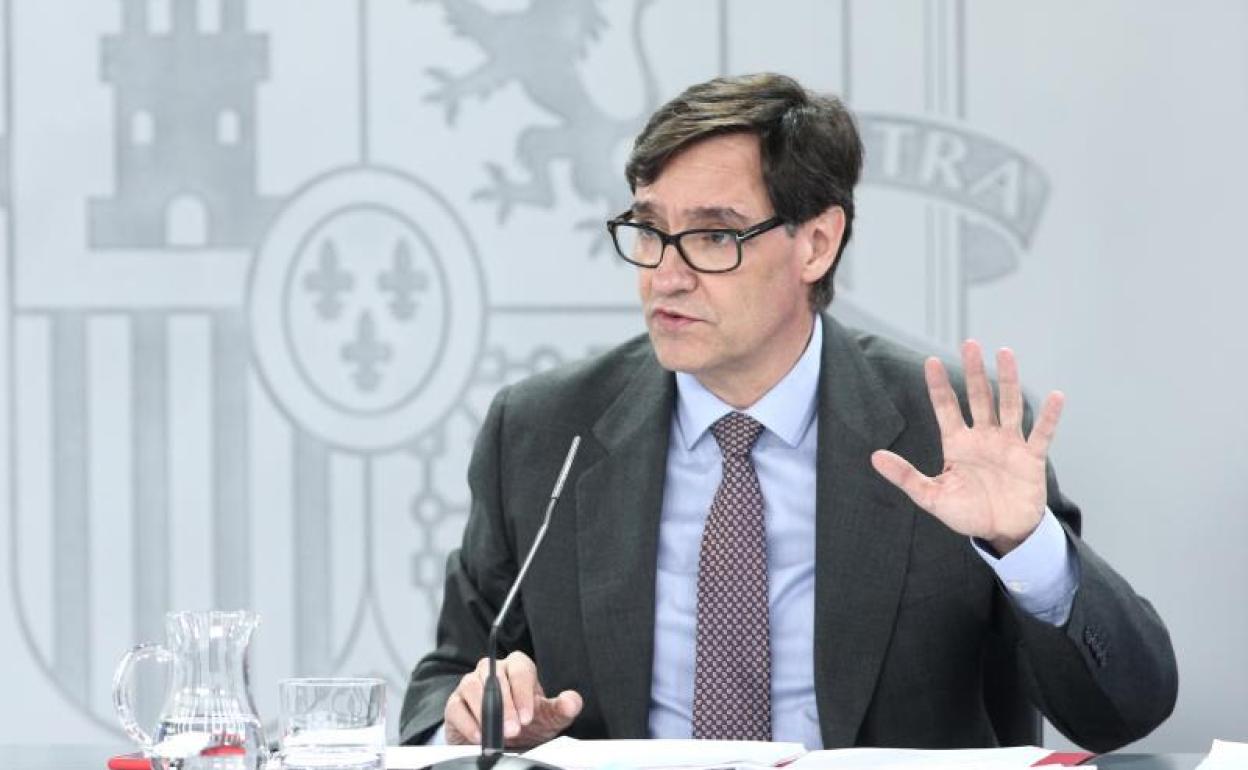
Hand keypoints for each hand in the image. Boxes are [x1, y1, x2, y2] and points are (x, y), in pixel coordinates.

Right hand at [444, 651, 582, 748]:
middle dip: (506, 706)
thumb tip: (572, 701)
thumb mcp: (548, 717)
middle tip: (514, 730)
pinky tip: (480, 736)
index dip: (524, 693)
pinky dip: (468, 723)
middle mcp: (492, 670)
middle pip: (495, 678)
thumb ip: (562, 708)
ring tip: (497, 734)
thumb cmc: (526, 721)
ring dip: (485, 713)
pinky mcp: (455, 703)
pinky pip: (457, 707)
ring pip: (473, 687)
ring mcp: (471, 683)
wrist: (502, 738)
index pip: (520, 670)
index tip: (528, 717)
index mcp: (517, 667)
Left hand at [870, 340, 1063, 555]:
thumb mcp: (931, 496)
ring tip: (1005, 353)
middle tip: (969, 344)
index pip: (946, 408)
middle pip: (978, 397)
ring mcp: (1008, 444)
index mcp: (957, 444)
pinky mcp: (1031, 458)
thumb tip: (874, 457)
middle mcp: (983, 437)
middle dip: (973, 371)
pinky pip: (1041, 434)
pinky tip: (1056, 396)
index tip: (931, 361)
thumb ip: (905, 476)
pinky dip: (1049, 417)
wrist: (1002, 533)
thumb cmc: (967, 513)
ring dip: (1007, 380)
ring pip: (1008, 405)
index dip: (939, 386)